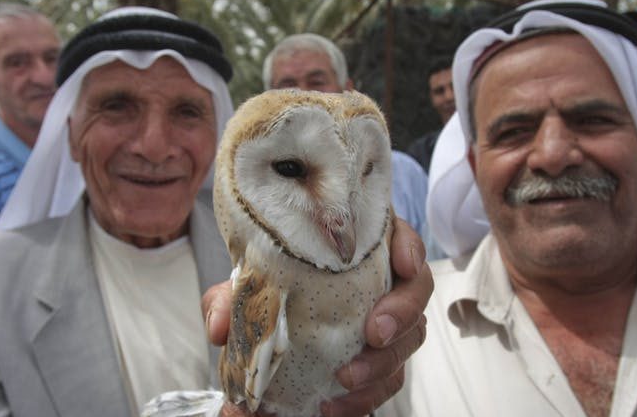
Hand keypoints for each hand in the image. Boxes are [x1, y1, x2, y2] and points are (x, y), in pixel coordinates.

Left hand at [202, 218, 432, 416]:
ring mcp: (386, 321)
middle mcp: (382, 281)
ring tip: (346, 379)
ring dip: (383, 364)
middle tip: (374, 333)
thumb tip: (220, 328)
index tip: (402, 264)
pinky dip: (365, 397)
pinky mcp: (378, 359)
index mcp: (360, 248)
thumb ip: (229, 299)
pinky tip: (337, 406)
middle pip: (416, 291)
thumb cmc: (267, 287)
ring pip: (408, 340)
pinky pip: (388, 379)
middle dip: (402, 313)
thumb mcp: (244, 286)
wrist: (267, 319)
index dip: (409, 248)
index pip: (399, 236)